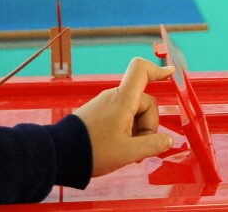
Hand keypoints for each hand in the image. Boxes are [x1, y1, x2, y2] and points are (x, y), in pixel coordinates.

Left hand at [74, 57, 174, 176]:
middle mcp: (113, 97)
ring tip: (127, 151)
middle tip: (139, 148)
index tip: (169, 74)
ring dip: (137, 131)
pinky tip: (119, 148)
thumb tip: (167, 141)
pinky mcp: (97, 114)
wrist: (58, 156)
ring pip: (133, 112)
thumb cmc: (90, 151)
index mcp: (122, 100)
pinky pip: (120, 117)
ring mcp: (104, 104)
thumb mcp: (128, 152)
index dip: (158, 70)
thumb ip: (153, 145)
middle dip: (148, 125)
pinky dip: (125, 131)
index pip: (141, 70)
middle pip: (144, 101)